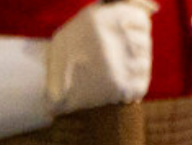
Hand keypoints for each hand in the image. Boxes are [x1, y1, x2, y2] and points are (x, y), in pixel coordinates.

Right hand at [44, 0, 155, 116]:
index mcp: (106, 16)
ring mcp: (119, 62)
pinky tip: (116, 88)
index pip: (142, 20)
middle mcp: (114, 36)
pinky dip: (133, 89)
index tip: (127, 39)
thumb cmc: (67, 51)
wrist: (43, 83)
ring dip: (133, 70)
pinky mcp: (120, 86)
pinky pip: (141, 85)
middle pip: (144, 42)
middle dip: (133, 51)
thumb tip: (148, 8)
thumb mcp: (86, 20)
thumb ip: (113, 12)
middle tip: (113, 60)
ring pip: (143, 64)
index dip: (136, 29)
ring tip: (112, 74)